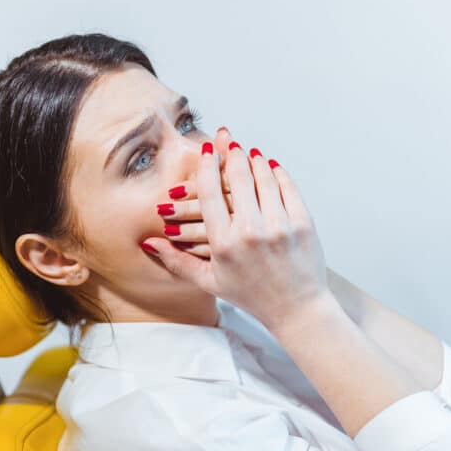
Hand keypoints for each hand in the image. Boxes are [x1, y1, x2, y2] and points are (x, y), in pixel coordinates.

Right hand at [141, 128, 330, 330]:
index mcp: (224, 244)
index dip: (207, 167)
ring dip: (255, 161)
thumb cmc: (251, 295)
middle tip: (229, 142)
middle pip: (238, 179)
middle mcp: (250, 232)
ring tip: (249, 152)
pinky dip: (279, 174)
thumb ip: (177, 261)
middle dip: (232, 155)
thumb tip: (148, 244)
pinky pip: (288, 189)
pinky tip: (272, 167)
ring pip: (264, 179)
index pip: (210, 193)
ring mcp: (279, 226)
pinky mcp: (302, 224)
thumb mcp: (210, 281)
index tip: (207, 151)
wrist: (297, 308)